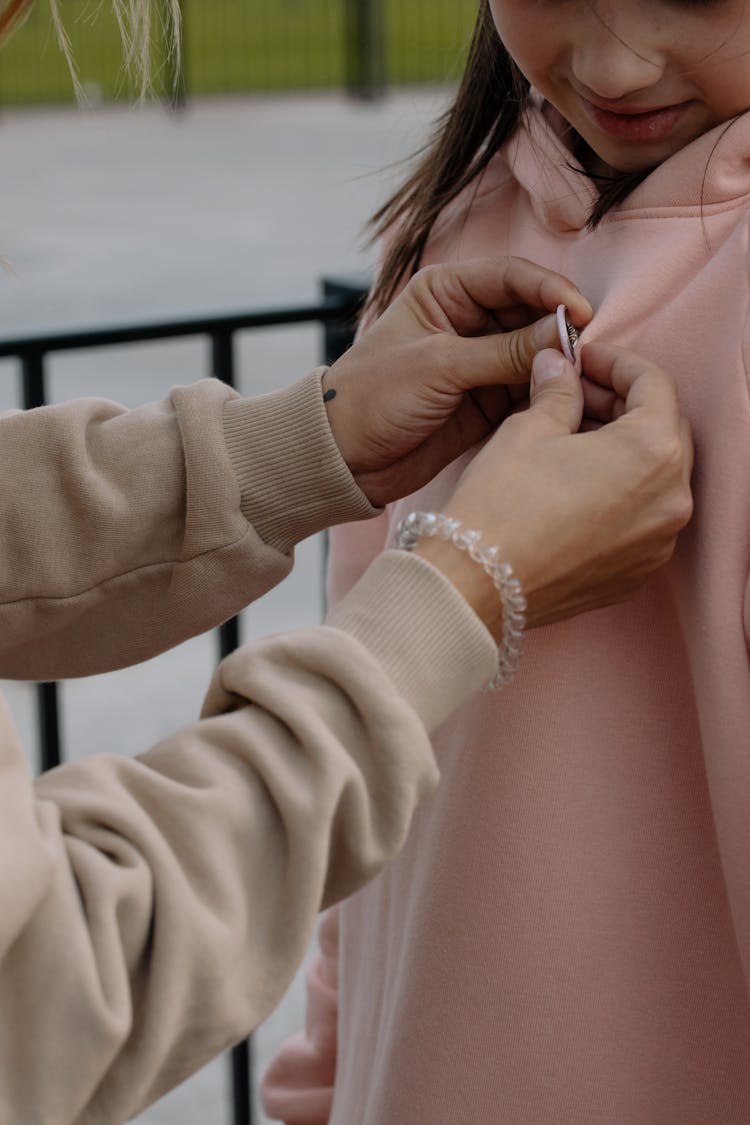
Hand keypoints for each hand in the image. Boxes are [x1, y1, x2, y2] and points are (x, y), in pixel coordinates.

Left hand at [322, 257, 591, 506]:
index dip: (549, 290)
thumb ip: (504, 351)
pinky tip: (570, 399)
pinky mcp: (486, 401)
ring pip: (534, 353)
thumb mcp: (440, 366)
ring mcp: (479, 362)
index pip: (510, 277)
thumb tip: (565, 332)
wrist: (344, 459)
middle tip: (587, 350)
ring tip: (584, 377)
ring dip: (557, 364)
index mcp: (445, 292)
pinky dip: (548, 393)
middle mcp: (466, 321)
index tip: (582, 312)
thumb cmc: (373, 398)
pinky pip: (528, 390)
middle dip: (558, 329)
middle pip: (530, 313)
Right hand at [416, 344, 693, 640]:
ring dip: (625, 450)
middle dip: (624, 405)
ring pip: (656, 477)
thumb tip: (559, 365)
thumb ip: (558, 390)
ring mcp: (659, 542)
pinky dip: (621, 493)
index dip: (616, 363)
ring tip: (574, 441)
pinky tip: (577, 486)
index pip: (655, 385)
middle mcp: (673, 500)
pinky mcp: (638, 571)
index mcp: (653, 452)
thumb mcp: (528, 429)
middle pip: (664, 431)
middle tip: (578, 395)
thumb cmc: (502, 503)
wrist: (478, 585)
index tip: (583, 360)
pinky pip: (642, 519)